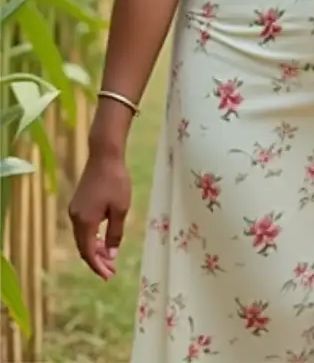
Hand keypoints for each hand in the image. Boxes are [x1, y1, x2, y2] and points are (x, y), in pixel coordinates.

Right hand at [68, 146, 131, 279]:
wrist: (105, 156)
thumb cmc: (116, 181)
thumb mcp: (120, 209)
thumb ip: (114, 233)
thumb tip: (111, 255)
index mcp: (85, 222)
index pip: (88, 252)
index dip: (98, 266)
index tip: (109, 276)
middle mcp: (75, 218)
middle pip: (83, 247)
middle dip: (97, 260)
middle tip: (111, 270)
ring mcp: (74, 210)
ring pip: (83, 237)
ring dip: (95, 249)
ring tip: (110, 258)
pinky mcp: (78, 203)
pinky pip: (83, 227)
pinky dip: (92, 236)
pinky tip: (103, 239)